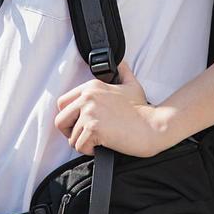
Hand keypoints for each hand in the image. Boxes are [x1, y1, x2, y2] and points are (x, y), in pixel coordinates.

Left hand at [53, 60, 168, 157]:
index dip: (68, 117)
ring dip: (83, 143)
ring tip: (98, 141)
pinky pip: (80, 146)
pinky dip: (89, 151)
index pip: (62, 103)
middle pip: (60, 121)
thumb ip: (123, 71)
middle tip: (85, 136)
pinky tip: (102, 146)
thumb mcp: (131, 84)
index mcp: (92, 86)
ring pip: (71, 137)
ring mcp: (90, 113)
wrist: (153, 126)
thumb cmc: (142, 109)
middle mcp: (88, 97)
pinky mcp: (94, 128)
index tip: (79, 123)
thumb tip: (121, 62)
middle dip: (70, 132)